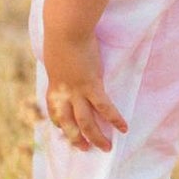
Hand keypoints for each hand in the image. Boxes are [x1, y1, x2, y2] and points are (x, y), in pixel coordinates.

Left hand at [41, 32, 126, 151]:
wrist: (65, 30)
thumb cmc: (61, 36)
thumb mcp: (57, 55)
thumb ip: (62, 65)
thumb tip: (64, 61)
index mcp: (54, 87)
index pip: (55, 112)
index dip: (60, 124)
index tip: (64, 131)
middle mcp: (64, 94)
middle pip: (68, 124)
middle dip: (76, 139)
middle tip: (85, 149)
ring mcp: (77, 92)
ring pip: (85, 123)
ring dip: (96, 137)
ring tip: (107, 147)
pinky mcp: (92, 85)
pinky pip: (104, 108)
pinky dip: (114, 119)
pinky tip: (123, 128)